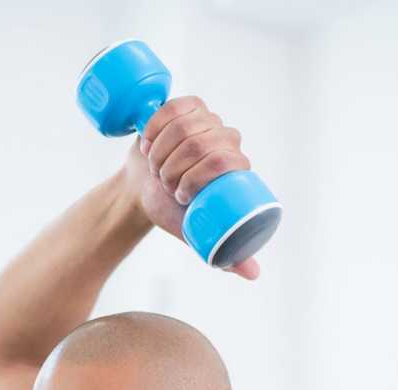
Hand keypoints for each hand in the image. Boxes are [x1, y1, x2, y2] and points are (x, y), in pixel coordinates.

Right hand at [122, 95, 259, 279]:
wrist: (143, 191)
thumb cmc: (173, 212)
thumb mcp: (199, 234)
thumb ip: (228, 256)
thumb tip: (254, 275)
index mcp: (237, 166)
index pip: (221, 162)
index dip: (195, 178)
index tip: (179, 196)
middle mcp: (227, 139)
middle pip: (200, 144)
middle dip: (174, 168)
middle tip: (165, 183)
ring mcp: (207, 119)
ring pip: (183, 125)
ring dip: (161, 150)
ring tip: (158, 167)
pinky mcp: (185, 106)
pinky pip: (170, 109)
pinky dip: (155, 129)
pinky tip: (151, 143)